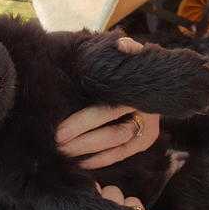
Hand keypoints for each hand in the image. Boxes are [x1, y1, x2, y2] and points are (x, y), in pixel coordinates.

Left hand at [56, 38, 160, 168]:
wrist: (150, 75)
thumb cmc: (125, 65)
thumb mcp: (123, 54)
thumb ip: (124, 48)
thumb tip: (123, 45)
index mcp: (138, 91)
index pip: (108, 111)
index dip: (83, 123)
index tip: (59, 132)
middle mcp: (146, 111)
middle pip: (113, 133)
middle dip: (83, 141)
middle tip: (58, 146)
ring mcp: (148, 128)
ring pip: (117, 144)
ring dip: (90, 152)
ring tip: (65, 154)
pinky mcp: (145, 139)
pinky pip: (123, 153)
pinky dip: (103, 160)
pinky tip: (82, 163)